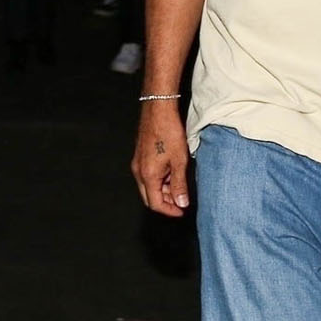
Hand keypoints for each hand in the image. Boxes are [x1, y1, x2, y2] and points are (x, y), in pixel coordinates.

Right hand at [131, 100, 190, 216]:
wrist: (158, 109)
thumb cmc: (169, 132)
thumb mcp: (179, 161)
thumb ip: (180, 185)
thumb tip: (181, 203)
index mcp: (147, 175)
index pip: (155, 204)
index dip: (169, 211)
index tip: (182, 210)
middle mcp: (138, 171)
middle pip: (149, 197)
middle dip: (166, 202)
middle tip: (182, 200)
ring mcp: (138, 163)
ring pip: (149, 186)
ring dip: (164, 190)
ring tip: (180, 184)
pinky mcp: (140, 155)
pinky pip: (148, 175)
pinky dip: (160, 179)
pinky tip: (172, 172)